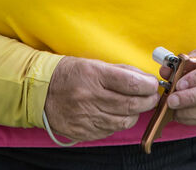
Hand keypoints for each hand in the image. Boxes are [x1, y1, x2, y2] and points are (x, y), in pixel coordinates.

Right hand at [43, 56, 159, 141]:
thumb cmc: (71, 74)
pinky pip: (110, 130)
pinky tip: (119, 115)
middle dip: (148, 101)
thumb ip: (122, 71)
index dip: (148, 85)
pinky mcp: (84, 132)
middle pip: (131, 104)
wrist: (41, 92)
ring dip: (135, 114)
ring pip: (123, 121)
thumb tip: (147, 79)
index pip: (131, 83)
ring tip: (136, 106)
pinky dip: (120, 123)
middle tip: (152, 97)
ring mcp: (86, 117)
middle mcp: (90, 97)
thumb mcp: (95, 64)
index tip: (154, 84)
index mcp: (94, 75)